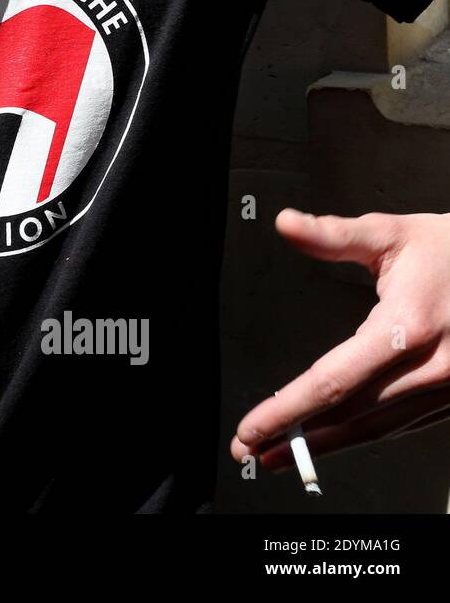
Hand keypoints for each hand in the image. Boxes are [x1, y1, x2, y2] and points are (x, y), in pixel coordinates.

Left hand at [231, 209, 449, 472]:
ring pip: (376, 429)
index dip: (286, 409)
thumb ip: (333, 235)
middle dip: (295, 436)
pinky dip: (360, 436)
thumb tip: (285, 222)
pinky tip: (330, 440)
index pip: (333, 379)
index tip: (250, 429)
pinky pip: (401, 424)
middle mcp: (432, 366)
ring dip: (324, 446)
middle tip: (249, 450)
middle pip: (350, 414)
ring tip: (279, 456)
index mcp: (408, 326)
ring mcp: (449, 388)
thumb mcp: (392, 234)